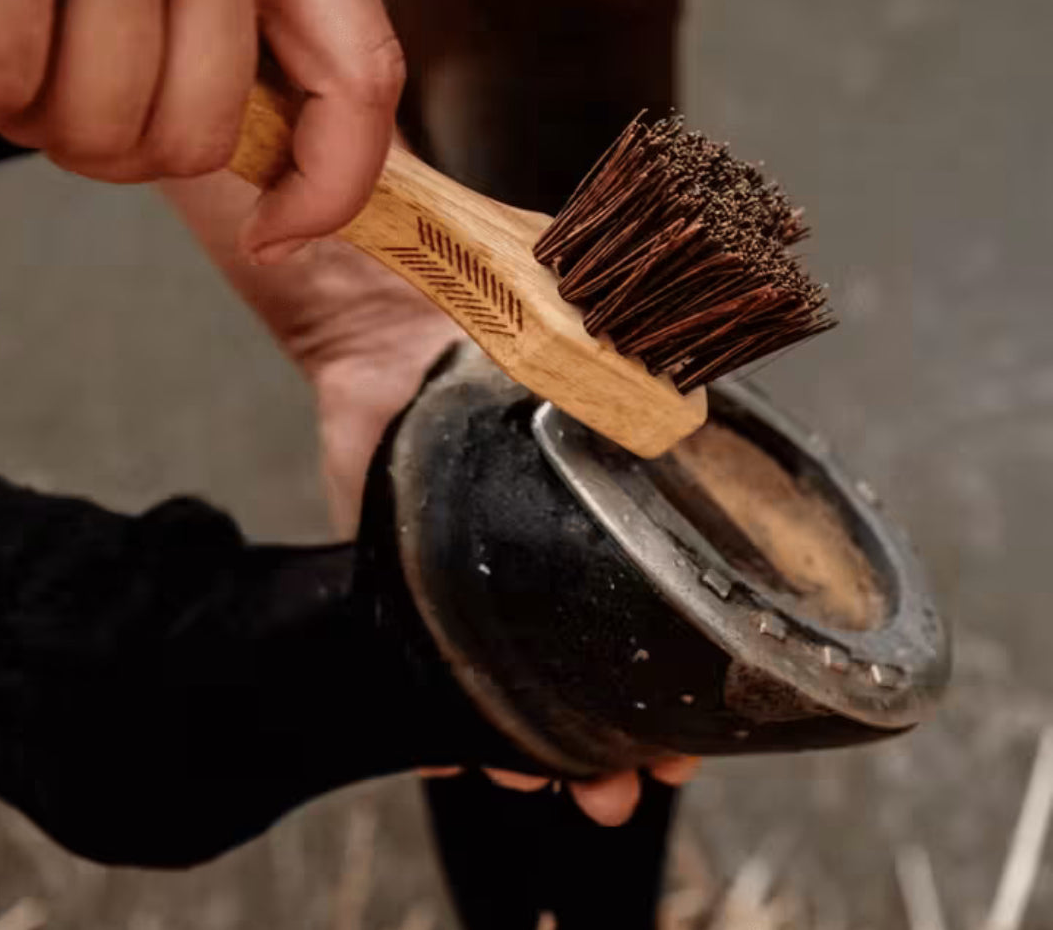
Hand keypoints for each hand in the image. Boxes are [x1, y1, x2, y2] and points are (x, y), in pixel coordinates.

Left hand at [163, 171, 700, 825]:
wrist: (386, 309)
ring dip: (546, 748)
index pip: (659, 603)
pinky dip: (438, 719)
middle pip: (594, 662)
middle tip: (645, 778)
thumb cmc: (497, 299)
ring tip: (578, 793)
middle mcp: (543, 545)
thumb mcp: (590, 319)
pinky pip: (422, 659)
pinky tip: (462, 764)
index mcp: (601, 497)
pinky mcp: (402, 571)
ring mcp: (474, 566)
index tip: (704, 726)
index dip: (686, 670)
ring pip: (516, 682)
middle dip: (625, 735)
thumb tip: (701, 386)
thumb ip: (644, 348)